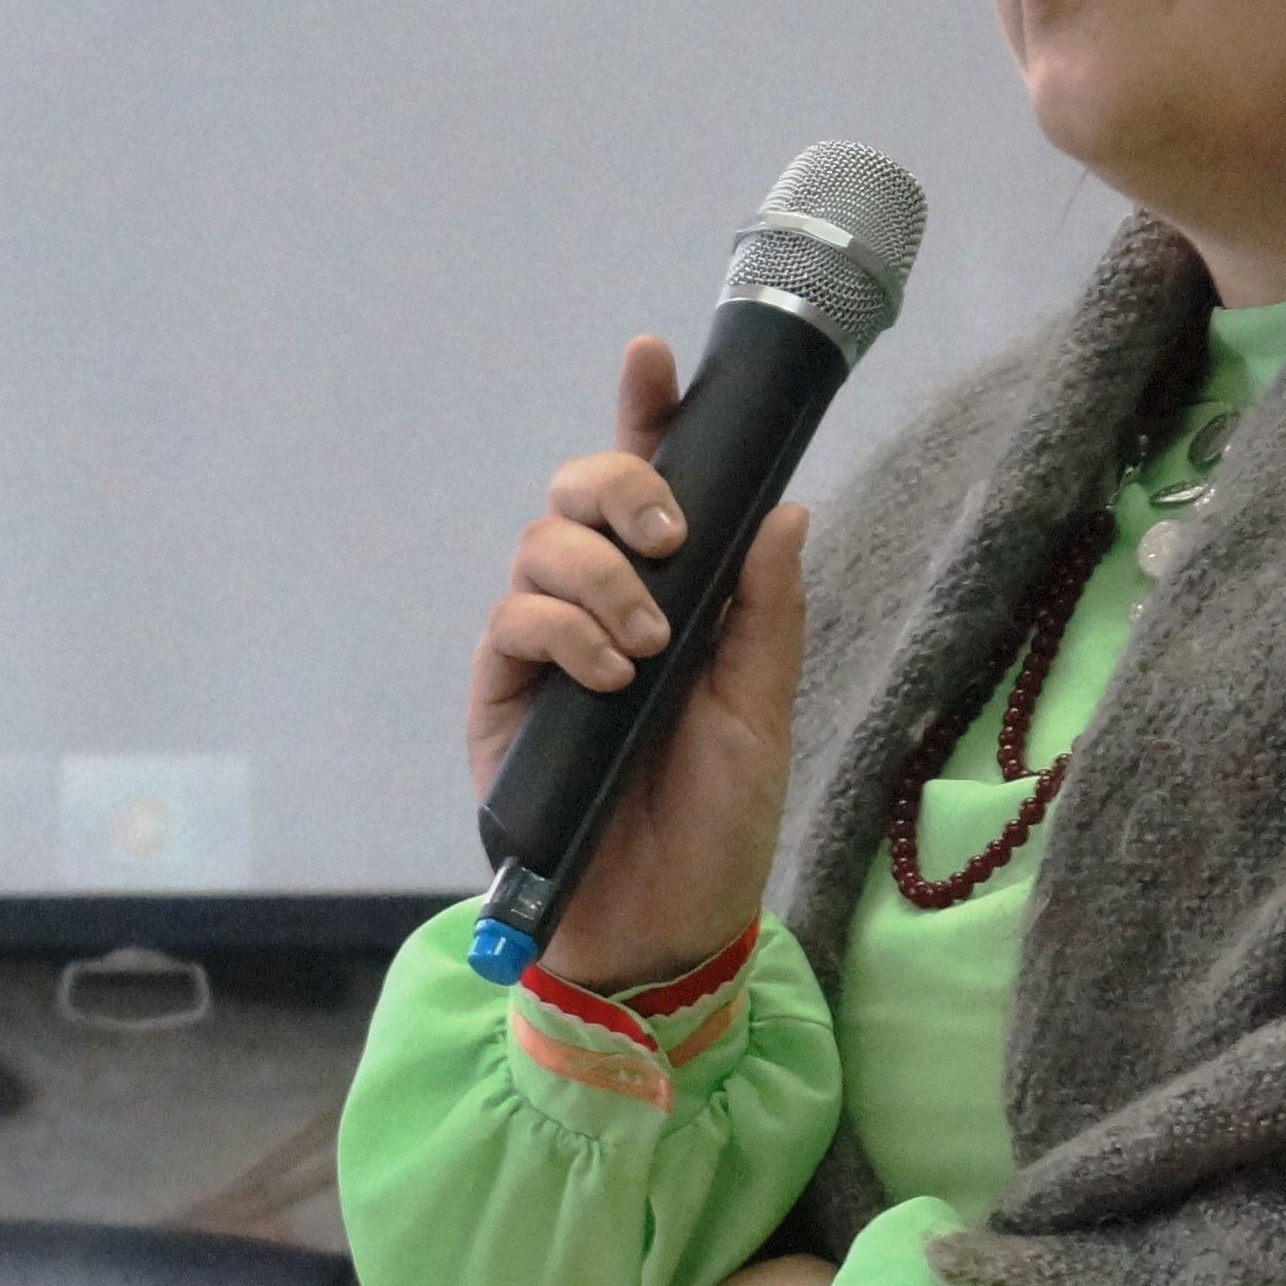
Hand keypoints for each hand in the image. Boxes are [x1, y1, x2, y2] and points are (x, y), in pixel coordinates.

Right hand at [467, 331, 811, 996]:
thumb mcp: (763, 713)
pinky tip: (608, 675)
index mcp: (671, 600)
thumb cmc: (715, 828)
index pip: (653, 490)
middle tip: (670, 537)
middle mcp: (599, 609)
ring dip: (601, 576)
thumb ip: (765, 613)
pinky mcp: (502, 696)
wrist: (661, 929)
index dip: (646, 415)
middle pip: (576, 495)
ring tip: (645, 646)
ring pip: (539, 547)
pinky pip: (511, 620)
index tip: (654, 356)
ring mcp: (544, 650)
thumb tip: (783, 506)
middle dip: (621, 487)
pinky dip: (563, 630)